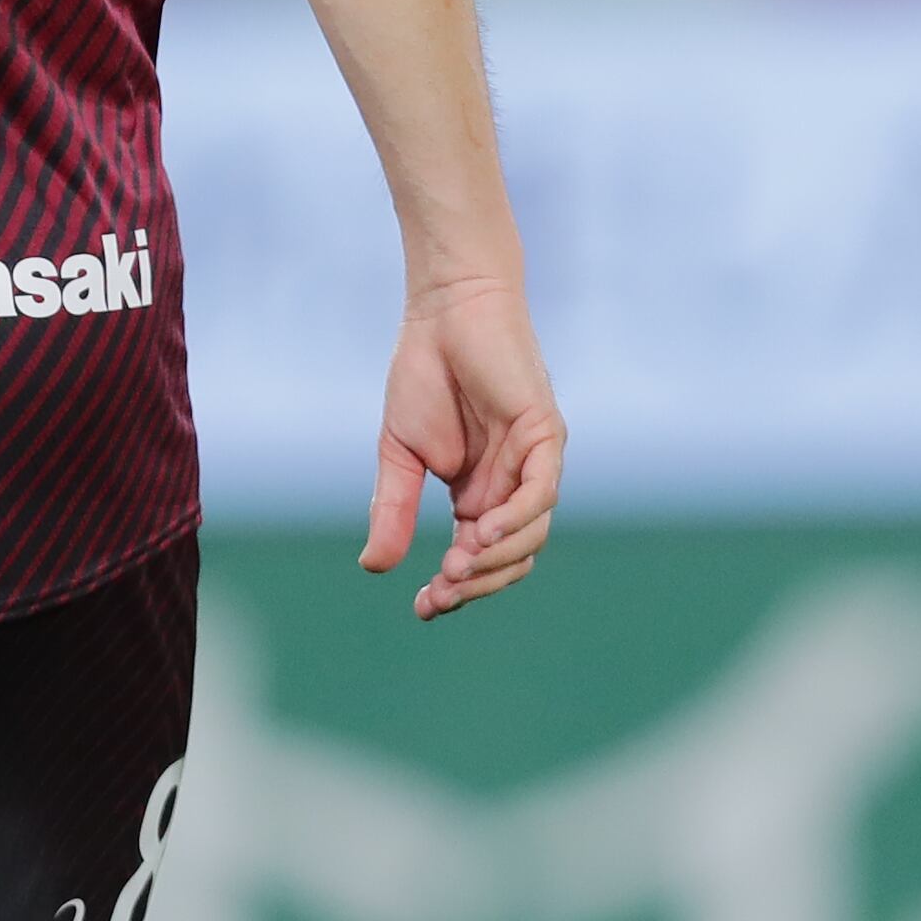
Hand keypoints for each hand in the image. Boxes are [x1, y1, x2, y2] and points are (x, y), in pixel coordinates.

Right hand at [360, 271, 561, 619]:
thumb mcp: (399, 454)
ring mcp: (532, 463)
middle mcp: (511, 486)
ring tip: (455, 567)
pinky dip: (516, 519)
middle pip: (510, 558)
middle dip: (476, 584)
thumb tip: (375, 569)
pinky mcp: (545, 435)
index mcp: (479, 496)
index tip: (422, 608)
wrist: (443, 312)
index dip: (455, 590)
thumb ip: (393, 509)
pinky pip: (541, 492)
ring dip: (495, 560)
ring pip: (531, 534)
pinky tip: (480, 533)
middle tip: (439, 594)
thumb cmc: (423, 374)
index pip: (477, 560)